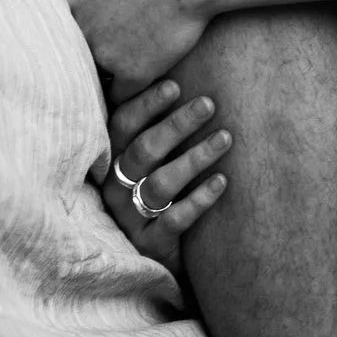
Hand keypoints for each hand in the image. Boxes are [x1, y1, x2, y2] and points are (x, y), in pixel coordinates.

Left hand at [68, 0, 214, 93]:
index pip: (65, 26)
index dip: (86, 31)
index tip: (105, 32)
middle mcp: (79, 28)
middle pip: (75, 55)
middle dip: (93, 57)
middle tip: (112, 61)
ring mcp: (103, 53)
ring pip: (97, 78)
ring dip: (111, 79)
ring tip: (128, 80)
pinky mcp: (132, 73)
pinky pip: (123, 97)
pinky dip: (135, 94)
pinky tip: (147, 89)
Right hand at [86, 79, 233, 279]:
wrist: (153, 260)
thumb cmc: (155, 197)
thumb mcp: (147, 164)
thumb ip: (156, 131)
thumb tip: (182, 76)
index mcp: (111, 161)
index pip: (121, 125)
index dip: (146, 105)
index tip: (176, 84)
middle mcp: (114, 188)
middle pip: (143, 150)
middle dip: (177, 124)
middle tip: (209, 104)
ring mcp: (130, 218)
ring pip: (160, 183)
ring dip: (194, 157)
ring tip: (226, 138)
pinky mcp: (150, 245)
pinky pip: (175, 219)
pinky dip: (199, 198)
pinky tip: (222, 181)